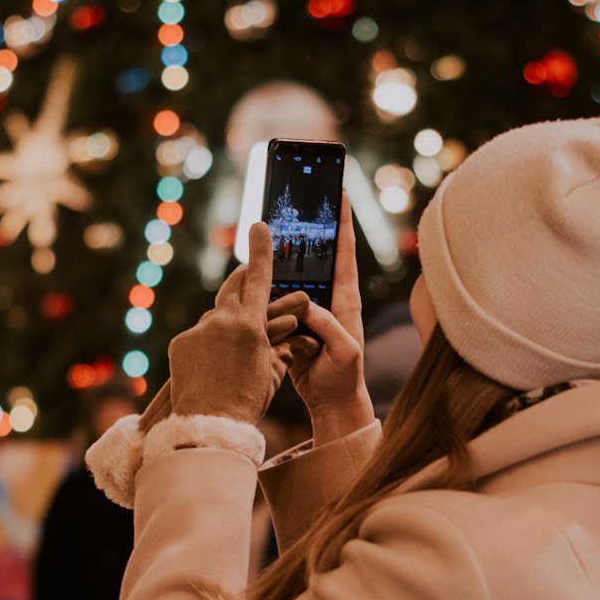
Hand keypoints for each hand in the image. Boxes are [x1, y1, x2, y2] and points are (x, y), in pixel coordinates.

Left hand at [167, 222, 300, 422]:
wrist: (207, 426)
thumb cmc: (247, 402)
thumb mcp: (272, 373)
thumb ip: (281, 346)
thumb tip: (296, 333)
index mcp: (249, 325)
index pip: (258, 278)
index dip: (261, 251)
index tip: (259, 225)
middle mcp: (220, 321)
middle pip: (232, 288)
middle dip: (242, 279)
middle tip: (249, 272)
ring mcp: (197, 331)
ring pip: (216, 316)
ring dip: (227, 321)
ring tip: (236, 342)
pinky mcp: (180, 344)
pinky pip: (199, 335)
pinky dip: (209, 342)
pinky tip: (215, 362)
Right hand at [287, 195, 374, 444]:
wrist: (331, 404)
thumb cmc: (344, 379)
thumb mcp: (345, 352)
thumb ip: (331, 328)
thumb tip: (309, 305)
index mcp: (346, 302)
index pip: (345, 255)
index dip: (344, 225)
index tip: (342, 195)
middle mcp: (328, 300)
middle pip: (318, 257)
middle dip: (310, 229)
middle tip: (299, 201)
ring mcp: (310, 311)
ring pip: (294, 276)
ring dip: (283, 257)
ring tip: (270, 231)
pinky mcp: (292, 325)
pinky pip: (278, 300)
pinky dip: (267, 287)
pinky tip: (253, 273)